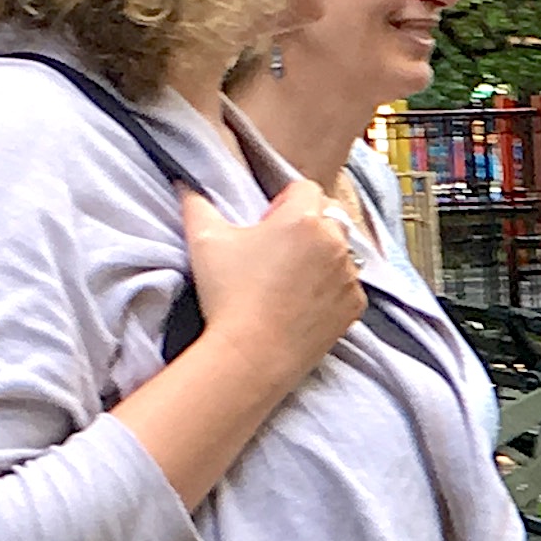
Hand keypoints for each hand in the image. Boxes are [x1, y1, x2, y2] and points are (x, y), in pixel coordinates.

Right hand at [179, 180, 362, 383]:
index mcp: (304, 218)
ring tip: (290, 281)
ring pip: (342, 252)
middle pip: (329, 217)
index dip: (284, 202)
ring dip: (323, 257)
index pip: (305, 188)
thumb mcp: (203, 240)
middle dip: (308, 226)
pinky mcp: (354, 306)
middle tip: (278, 253)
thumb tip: (185, 184)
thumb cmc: (228, 295)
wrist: (251, 356)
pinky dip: (332, 289)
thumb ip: (196, 202)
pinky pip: (348, 285)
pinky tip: (303, 303)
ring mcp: (349, 276)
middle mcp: (336, 242)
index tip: (267, 225)